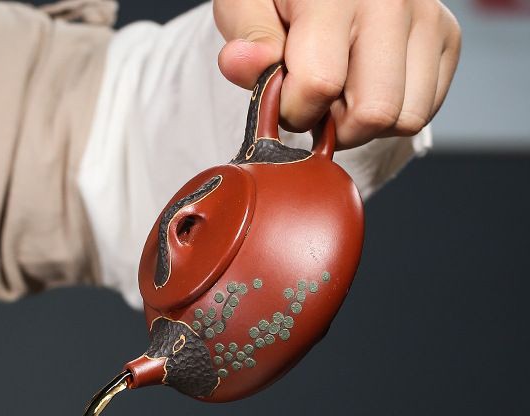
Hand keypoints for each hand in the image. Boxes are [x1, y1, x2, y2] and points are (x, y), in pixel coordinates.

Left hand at [213, 0, 460, 148]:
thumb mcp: (245, 5)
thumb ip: (246, 35)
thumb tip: (247, 63)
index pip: (320, 83)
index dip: (293, 108)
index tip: (284, 96)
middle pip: (374, 110)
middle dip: (336, 126)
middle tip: (315, 105)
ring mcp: (427, 15)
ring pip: (405, 117)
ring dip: (366, 124)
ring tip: (341, 95)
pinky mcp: (448, 35)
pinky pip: (425, 108)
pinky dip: (392, 114)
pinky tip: (365, 88)